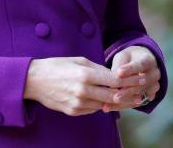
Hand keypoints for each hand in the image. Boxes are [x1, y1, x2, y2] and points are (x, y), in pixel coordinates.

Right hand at [23, 56, 140, 116]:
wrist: (34, 80)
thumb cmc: (55, 66)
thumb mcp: (77, 60)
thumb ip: (97, 68)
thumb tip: (112, 75)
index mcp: (85, 74)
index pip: (114, 80)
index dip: (129, 81)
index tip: (139, 80)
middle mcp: (83, 90)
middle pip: (113, 96)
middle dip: (127, 95)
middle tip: (139, 94)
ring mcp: (78, 103)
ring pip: (104, 104)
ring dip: (114, 101)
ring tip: (124, 98)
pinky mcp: (73, 111)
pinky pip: (93, 110)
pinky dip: (99, 105)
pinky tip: (101, 99)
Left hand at [101, 46, 160, 112]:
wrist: (136, 63)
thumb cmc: (127, 59)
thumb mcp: (123, 57)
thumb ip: (120, 66)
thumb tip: (113, 79)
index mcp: (149, 60)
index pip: (140, 65)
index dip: (130, 69)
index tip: (118, 73)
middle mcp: (154, 74)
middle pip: (143, 83)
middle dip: (128, 90)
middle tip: (115, 95)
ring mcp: (153, 87)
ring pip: (141, 95)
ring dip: (125, 100)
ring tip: (111, 103)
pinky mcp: (148, 97)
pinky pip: (136, 103)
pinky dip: (123, 105)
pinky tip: (110, 107)